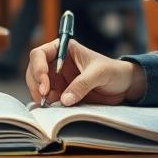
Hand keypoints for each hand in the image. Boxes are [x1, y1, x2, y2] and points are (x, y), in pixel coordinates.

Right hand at [25, 38, 145, 106]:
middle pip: (34, 70)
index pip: (40, 54)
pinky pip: (48, 98)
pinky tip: (52, 108)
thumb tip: (64, 99)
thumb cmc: (113, 71)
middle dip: (36, 83)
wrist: (123, 86)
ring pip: (38, 85)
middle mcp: (57, 62)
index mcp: (65, 49)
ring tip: (49, 104)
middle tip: (43, 98)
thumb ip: (82, 84)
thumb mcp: (99, 74)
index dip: (38, 68)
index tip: (45, 85)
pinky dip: (47, 103)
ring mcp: (58, 78)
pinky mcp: (61, 92)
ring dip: (39, 95)